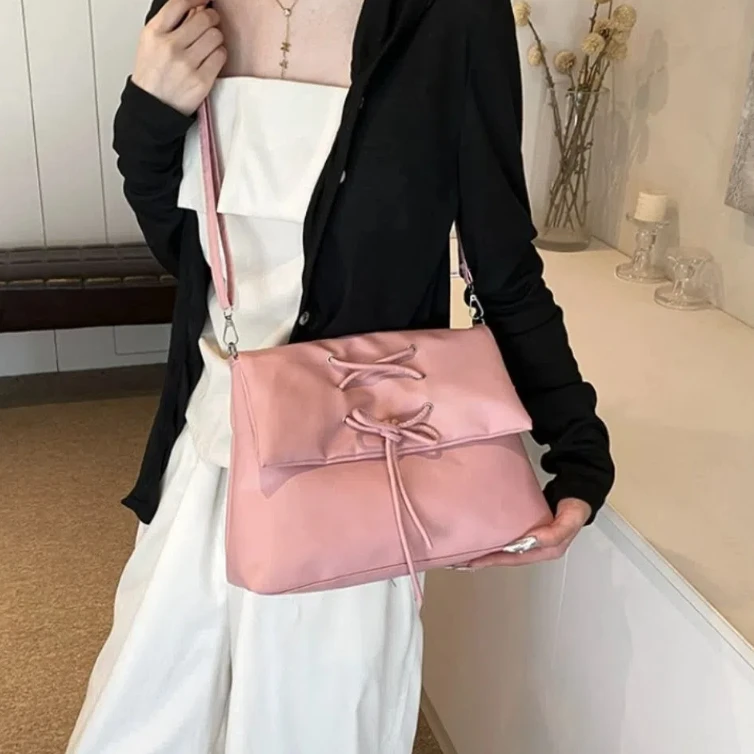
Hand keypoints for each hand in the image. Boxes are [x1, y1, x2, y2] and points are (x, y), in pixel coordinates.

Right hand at [132, 0, 225, 115]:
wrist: (153, 106)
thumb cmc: (153, 74)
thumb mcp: (151, 42)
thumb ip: (171, 23)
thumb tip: (196, 7)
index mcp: (154, 33)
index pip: (180, 3)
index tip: (204, 0)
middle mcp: (170, 46)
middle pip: (204, 18)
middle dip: (211, 19)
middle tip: (210, 24)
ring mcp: (186, 64)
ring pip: (216, 36)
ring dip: (216, 38)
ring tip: (208, 45)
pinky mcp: (201, 80)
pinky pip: (221, 56)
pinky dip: (219, 55)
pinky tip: (211, 59)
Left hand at [462, 498, 591, 568]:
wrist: (576, 488)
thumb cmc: (574, 506)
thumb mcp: (570, 520)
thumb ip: (556, 532)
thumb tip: (532, 540)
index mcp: (546, 551)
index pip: (514, 557)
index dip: (494, 559)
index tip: (475, 559)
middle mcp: (536, 549)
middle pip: (505, 557)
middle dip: (483, 559)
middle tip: (459, 560)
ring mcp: (529, 541)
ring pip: (503, 550)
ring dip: (484, 552)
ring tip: (463, 553)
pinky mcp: (524, 532)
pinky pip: (505, 538)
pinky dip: (491, 540)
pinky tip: (477, 537)